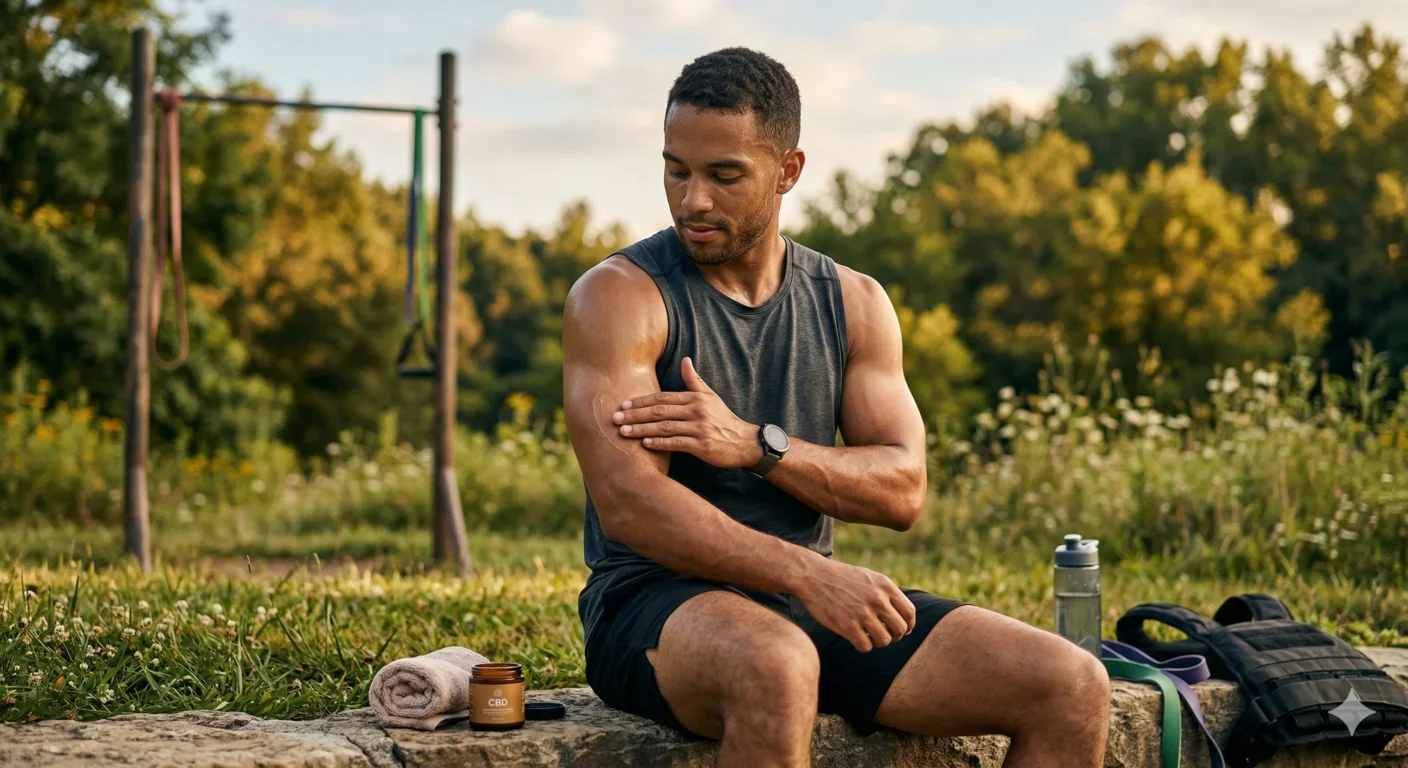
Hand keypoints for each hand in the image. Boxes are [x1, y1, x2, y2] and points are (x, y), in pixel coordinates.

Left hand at [613, 357, 762, 468]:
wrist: (744, 441)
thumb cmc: (723, 418)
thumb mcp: (710, 396)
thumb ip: (694, 380)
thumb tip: (685, 360)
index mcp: (695, 397)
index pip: (662, 398)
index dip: (641, 401)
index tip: (623, 405)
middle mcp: (695, 411)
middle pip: (659, 411)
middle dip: (635, 415)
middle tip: (615, 419)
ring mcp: (699, 428)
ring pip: (664, 427)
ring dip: (642, 430)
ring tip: (624, 432)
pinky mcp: (702, 445)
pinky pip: (676, 443)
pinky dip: (659, 443)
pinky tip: (644, 444)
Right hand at [795, 558, 916, 652]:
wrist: (812, 575)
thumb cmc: (840, 577)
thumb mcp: (868, 577)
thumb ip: (886, 593)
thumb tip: (902, 616)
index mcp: (885, 586)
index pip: (909, 613)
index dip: (908, 626)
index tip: (902, 631)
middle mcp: (877, 599)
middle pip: (900, 629)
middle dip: (894, 636)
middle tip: (884, 635)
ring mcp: (862, 613)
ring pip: (884, 640)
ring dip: (877, 642)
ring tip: (868, 636)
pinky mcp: (847, 626)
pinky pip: (866, 646)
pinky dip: (863, 645)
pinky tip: (855, 638)